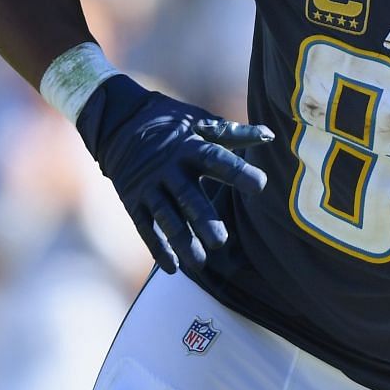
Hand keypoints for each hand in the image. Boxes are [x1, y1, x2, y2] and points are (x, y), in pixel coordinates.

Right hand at [76, 75, 271, 272]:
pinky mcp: (133, 201)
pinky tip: (173, 267)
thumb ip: (234, 135)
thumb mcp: (200, 123)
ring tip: (199, 263)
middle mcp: (169, 168)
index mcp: (190, 147)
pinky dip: (157, 247)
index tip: (260, 185)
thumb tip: (270, 136)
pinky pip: (145, 227)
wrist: (119, 122)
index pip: (216, 160)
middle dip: (203, 219)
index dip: (237, 172)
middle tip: (220, 241)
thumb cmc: (171, 125)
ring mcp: (149, 186)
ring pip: (166, 217)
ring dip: (181, 240)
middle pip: (188, 196)